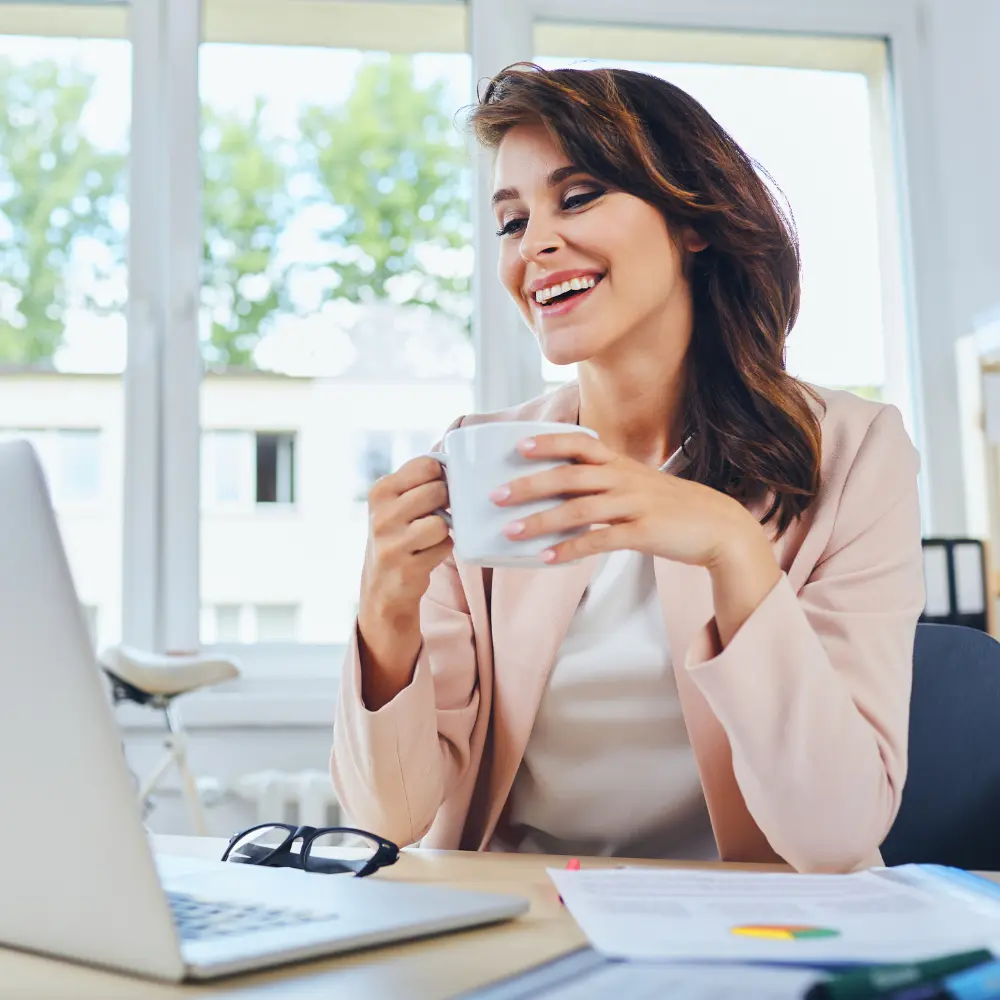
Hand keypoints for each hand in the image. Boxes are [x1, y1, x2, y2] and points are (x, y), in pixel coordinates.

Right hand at [360, 456, 451, 627]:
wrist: (381, 586)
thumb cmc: (399, 535)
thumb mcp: (396, 503)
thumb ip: (419, 481)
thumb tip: (458, 460)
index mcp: (381, 491)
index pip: (426, 465)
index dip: (440, 477)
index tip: (436, 490)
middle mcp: (381, 514)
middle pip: (438, 491)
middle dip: (445, 503)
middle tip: (435, 515)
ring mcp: (391, 543)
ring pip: (441, 522)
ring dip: (444, 530)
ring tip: (429, 537)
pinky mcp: (405, 568)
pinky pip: (444, 547)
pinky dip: (443, 550)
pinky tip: (427, 554)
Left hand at [490, 432, 765, 569]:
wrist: (720, 528)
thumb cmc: (672, 508)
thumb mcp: (639, 485)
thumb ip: (604, 482)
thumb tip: (561, 490)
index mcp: (622, 464)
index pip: (580, 443)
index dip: (549, 442)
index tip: (518, 446)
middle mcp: (625, 479)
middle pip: (570, 475)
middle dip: (530, 484)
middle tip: (496, 495)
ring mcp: (636, 505)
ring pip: (579, 509)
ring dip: (541, 520)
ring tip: (510, 532)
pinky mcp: (644, 533)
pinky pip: (600, 541)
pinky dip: (570, 549)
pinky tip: (547, 558)